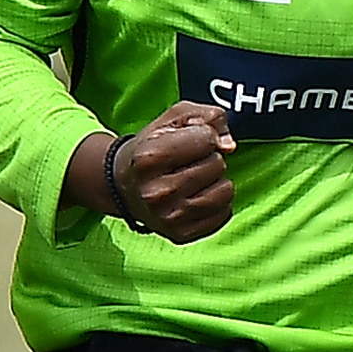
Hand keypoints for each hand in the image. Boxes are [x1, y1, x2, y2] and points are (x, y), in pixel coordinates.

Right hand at [63, 104, 236, 245]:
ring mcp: (169, 217)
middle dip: (209, 159)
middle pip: (217, 165)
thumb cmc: (152, 148)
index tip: (189, 141)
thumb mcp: (173, 119)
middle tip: (188, 163)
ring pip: (225, 191)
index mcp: (149, 158)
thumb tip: (229, 145)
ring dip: (216, 181)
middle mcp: (157, 192)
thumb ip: (207, 117)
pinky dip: (217, 203)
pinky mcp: (181, 234)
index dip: (204, 135)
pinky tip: (197, 197)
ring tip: (195, 180)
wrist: (124, 186)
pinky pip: (224, 212)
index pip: (206, 139)